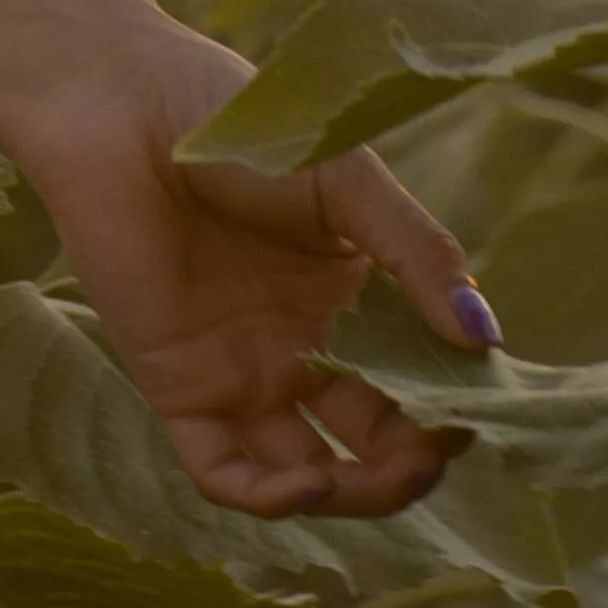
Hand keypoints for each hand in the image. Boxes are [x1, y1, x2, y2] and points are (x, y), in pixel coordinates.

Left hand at [0, 0, 493, 522]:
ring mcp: (245, 375)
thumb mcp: (348, 184)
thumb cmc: (239, 130)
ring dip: (353, 495)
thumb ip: (416, 254)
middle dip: (414, 463)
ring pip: (311, 475)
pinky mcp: (180, 391)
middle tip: (436, 451)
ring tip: (382, 474)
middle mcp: (306, 348)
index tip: (483, 408)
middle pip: (378, 442)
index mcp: (354, 300)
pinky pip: (226, 473)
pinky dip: (269, 498)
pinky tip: (305, 481)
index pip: (421, 380)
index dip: (454, 406)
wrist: (122, 109)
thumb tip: (485, 337)